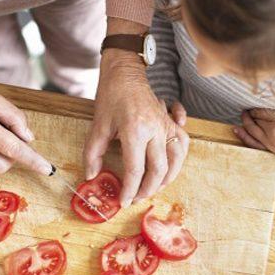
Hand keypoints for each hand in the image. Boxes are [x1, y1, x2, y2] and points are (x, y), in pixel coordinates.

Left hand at [84, 50, 187, 205]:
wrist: (125, 73)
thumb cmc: (111, 96)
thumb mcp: (97, 125)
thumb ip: (92, 153)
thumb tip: (91, 176)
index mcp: (135, 130)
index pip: (135, 169)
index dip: (129, 189)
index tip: (123, 201)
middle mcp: (155, 130)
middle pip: (158, 170)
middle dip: (148, 189)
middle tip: (137, 198)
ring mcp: (167, 126)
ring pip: (176, 161)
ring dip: (167, 179)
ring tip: (154, 188)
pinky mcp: (172, 122)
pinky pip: (183, 145)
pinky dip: (179, 159)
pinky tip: (171, 166)